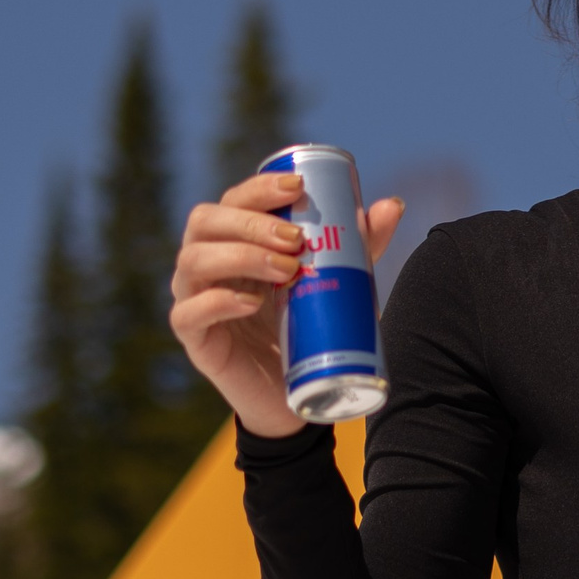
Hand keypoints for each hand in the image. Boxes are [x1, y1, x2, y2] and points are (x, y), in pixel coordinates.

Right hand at [169, 173, 404, 437]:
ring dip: (240, 256)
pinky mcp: (195, 339)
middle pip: (205, 221)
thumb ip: (359, 244)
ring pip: (193, 261)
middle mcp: (206, 262)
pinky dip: (218, 301)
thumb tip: (391, 205)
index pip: (233, 200)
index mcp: (235, 239)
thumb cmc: (312, 323)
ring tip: (287, 269)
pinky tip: (251, 301)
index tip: (298, 188)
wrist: (302, 390)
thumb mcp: (338, 279)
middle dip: (251, 222)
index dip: (259, 188)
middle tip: (296, 240)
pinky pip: (188, 313)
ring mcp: (194, 298)